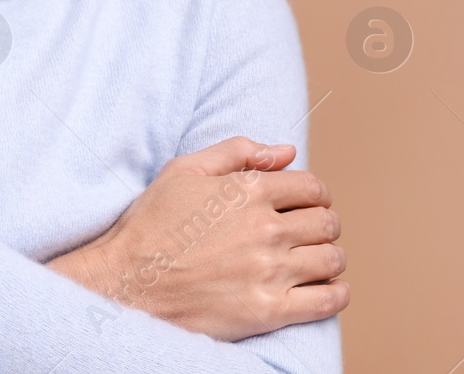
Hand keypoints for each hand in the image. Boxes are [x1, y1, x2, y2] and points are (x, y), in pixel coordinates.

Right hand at [46, 136, 348, 340]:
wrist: (127, 281)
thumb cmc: (152, 224)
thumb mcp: (183, 171)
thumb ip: (236, 152)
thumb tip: (287, 151)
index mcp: (247, 191)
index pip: (312, 187)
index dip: (315, 194)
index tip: (308, 204)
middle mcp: (264, 230)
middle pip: (326, 223)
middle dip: (323, 224)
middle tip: (310, 233)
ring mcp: (269, 272)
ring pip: (332, 260)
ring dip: (329, 258)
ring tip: (313, 260)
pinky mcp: (269, 311)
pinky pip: (328, 302)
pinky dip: (336, 294)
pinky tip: (324, 289)